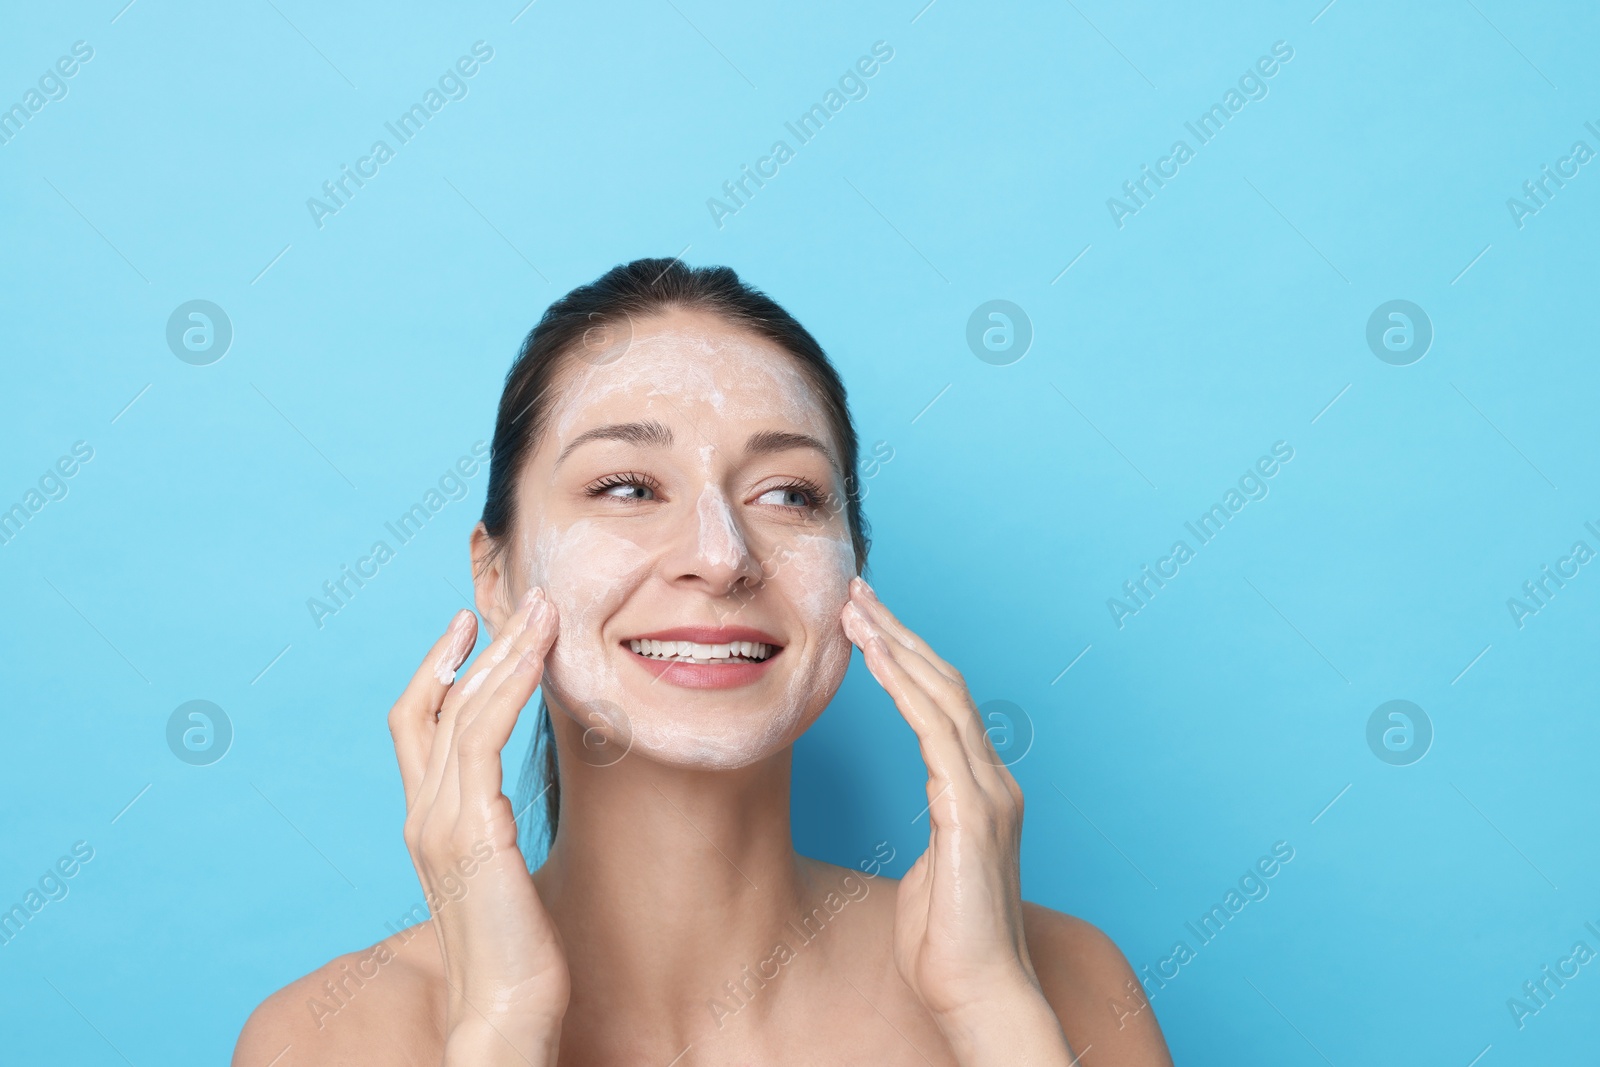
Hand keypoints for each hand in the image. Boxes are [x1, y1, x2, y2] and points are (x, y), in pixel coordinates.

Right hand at [387, 588, 566, 1065]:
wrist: (503, 1015)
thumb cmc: (515, 956)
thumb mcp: (500, 877)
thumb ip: (492, 834)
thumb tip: (514, 808)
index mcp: (427, 823)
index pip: (418, 725)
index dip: (439, 669)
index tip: (472, 627)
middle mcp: (423, 815)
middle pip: (437, 703)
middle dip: (483, 644)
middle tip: (525, 599)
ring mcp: (440, 822)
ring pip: (462, 709)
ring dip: (505, 652)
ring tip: (542, 611)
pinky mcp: (470, 832)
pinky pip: (482, 738)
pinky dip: (508, 689)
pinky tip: (537, 658)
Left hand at [841, 579, 1072, 1065]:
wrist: (980, 994)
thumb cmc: (948, 947)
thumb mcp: (933, 875)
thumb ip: (935, 835)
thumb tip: (926, 823)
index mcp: (982, 792)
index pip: (945, 706)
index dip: (909, 659)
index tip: (870, 624)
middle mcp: (993, 782)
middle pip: (946, 684)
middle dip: (900, 634)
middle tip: (858, 593)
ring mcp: (988, 794)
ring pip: (943, 695)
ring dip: (897, 646)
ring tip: (856, 610)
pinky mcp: (973, 812)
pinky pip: (937, 732)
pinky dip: (905, 690)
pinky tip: (875, 660)